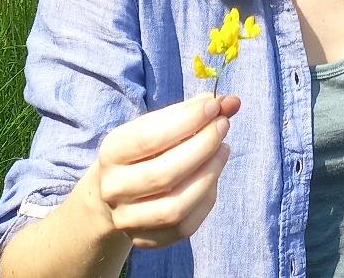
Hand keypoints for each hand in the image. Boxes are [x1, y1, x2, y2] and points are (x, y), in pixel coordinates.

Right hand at [89, 94, 239, 249]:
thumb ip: (192, 111)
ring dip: (209, 174)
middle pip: (164, 174)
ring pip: (175, 207)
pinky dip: (207, 197)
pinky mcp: (147, 240)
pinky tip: (213, 175)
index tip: (215, 106)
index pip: (150, 138)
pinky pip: (185, 226)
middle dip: (203, 146)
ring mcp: (128, 219)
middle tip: (223, 125)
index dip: (188, 120)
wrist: (116, 191)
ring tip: (223, 149)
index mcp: (111, 153)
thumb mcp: (158, 124)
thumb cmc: (145, 149)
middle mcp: (114, 189)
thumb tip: (232, 102)